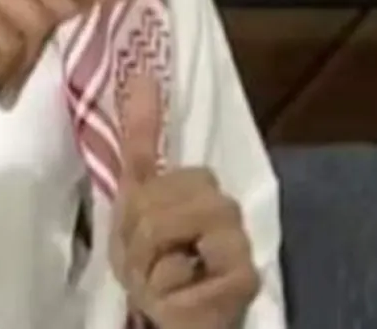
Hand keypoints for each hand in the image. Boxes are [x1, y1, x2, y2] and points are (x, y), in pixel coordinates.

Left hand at [110, 75, 258, 328]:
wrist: (171, 318)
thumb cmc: (153, 260)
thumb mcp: (134, 198)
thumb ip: (140, 137)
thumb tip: (140, 71)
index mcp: (197, 181)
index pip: (148, 162)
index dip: (131, 204)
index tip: (136, 229)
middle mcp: (225, 202)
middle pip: (151, 199)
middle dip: (135, 236)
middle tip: (147, 261)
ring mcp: (239, 239)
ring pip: (161, 228)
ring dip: (146, 265)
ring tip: (162, 279)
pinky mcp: (245, 275)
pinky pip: (178, 269)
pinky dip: (167, 290)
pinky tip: (182, 296)